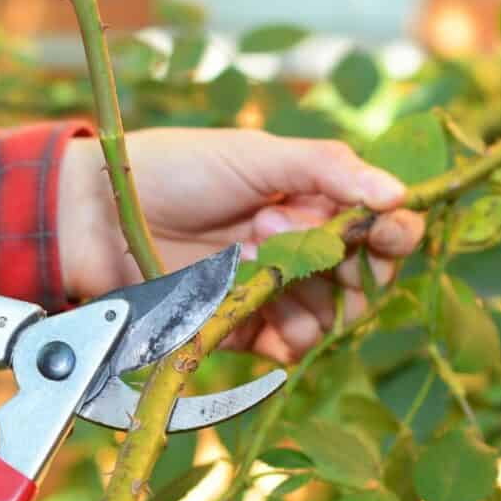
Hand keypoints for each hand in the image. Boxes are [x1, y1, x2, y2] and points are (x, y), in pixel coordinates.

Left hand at [58, 128, 424, 362]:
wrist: (100, 214)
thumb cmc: (175, 170)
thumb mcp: (256, 154)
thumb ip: (327, 168)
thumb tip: (400, 194)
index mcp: (309, 202)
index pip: (376, 229)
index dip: (392, 234)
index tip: (390, 231)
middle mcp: (296, 249)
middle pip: (360, 281)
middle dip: (345, 265)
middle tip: (282, 229)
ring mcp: (269, 291)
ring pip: (328, 318)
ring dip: (306, 292)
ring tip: (250, 251)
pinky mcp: (239, 326)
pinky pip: (286, 346)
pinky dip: (286, 334)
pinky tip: (256, 304)